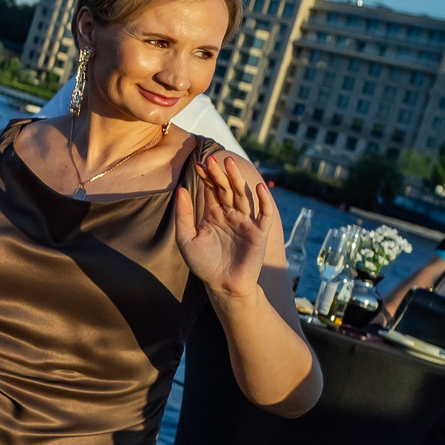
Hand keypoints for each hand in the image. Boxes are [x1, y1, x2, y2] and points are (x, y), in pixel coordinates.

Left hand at [174, 149, 278, 300]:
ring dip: (238, 180)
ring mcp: (246, 222)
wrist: (222, 286)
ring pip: (243, 196)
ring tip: (230, 164)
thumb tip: (180, 189)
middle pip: (227, 188)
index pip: (211, 189)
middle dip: (220, 174)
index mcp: (213, 213)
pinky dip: (263, 201)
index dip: (206, 176)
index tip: (198, 163)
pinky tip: (259, 188)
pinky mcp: (259, 233)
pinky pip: (263, 214)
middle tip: (213, 158)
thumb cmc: (203, 264)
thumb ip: (184, 214)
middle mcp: (230, 214)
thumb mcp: (186, 238)